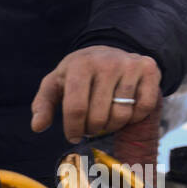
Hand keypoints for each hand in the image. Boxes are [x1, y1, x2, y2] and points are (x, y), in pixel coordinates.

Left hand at [30, 45, 160, 142]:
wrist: (108, 52)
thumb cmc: (78, 73)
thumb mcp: (56, 83)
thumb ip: (43, 104)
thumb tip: (37, 126)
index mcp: (80, 65)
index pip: (76, 108)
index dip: (73, 129)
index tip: (72, 135)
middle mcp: (107, 62)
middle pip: (99, 116)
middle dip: (91, 129)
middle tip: (89, 125)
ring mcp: (130, 65)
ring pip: (121, 116)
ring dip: (111, 126)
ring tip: (104, 117)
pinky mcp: (149, 69)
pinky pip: (143, 108)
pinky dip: (133, 117)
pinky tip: (123, 109)